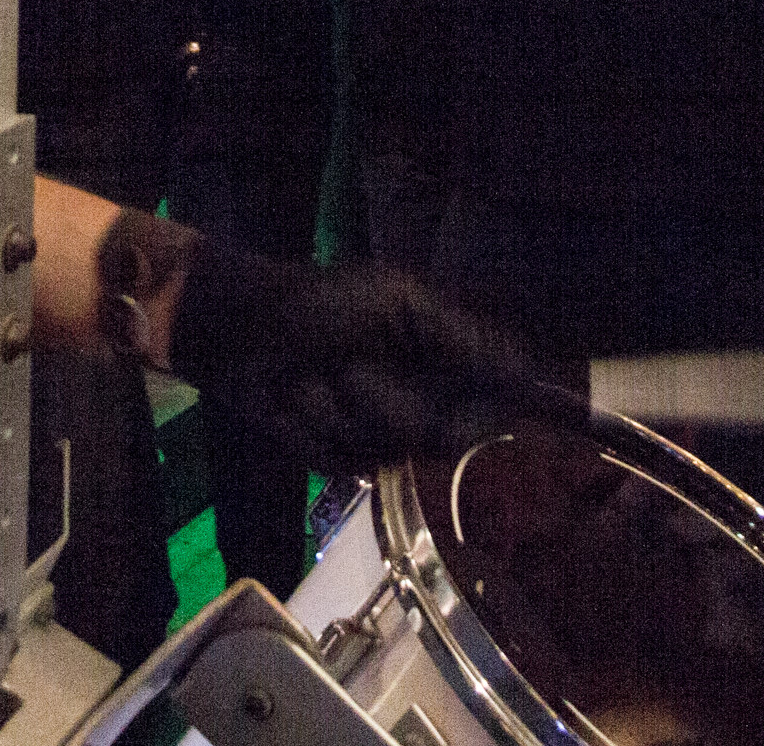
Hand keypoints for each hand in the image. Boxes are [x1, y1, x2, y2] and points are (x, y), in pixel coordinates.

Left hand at [159, 223, 536, 472]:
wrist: (238, 329)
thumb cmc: (318, 302)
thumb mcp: (396, 301)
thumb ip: (461, 336)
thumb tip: (525, 370)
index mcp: (443, 359)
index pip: (500, 399)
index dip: (503, 414)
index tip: (487, 414)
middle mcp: (424, 400)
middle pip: (447, 437)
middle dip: (390, 402)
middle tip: (347, 367)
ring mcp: (382, 434)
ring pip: (391, 449)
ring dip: (341, 409)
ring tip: (311, 376)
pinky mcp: (342, 459)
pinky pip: (347, 462)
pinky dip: (313, 429)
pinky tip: (292, 402)